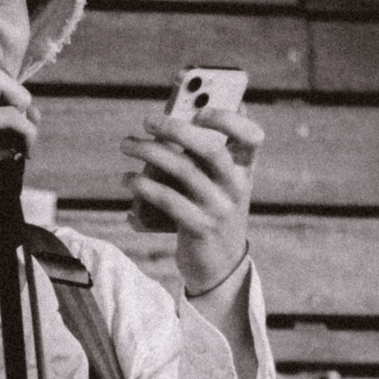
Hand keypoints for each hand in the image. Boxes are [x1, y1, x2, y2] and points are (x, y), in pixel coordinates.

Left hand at [122, 106, 262, 296]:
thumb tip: (186, 111)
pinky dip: (144, 186)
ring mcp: (220, 209)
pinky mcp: (200, 229)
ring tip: (127, 144)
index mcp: (245, 170)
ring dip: (149, 152)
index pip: (252, 136)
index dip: (229, 119)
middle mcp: (237, 188)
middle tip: (147, 120)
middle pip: (210, 149)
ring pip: (183, 171)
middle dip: (175, 129)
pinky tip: (129, 178)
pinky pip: (169, 200)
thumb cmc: (212, 212)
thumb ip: (209, 153)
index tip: (200, 111)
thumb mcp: (221, 184)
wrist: (220, 266)